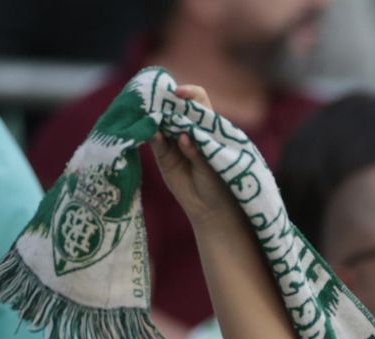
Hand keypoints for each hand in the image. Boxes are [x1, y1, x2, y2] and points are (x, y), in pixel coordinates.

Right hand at [149, 85, 236, 225]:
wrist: (213, 208)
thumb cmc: (223, 182)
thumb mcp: (215, 164)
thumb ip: (199, 150)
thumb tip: (183, 136)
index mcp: (208, 124)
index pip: (198, 100)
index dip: (189, 93)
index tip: (180, 94)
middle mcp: (190, 128)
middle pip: (175, 107)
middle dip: (166, 101)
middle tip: (157, 100)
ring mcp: (174, 140)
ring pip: (161, 122)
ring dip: (155, 117)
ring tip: (151, 115)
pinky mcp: (163, 155)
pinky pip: (155, 141)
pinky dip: (152, 136)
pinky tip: (152, 134)